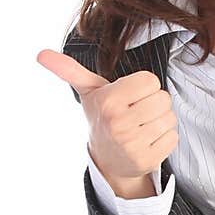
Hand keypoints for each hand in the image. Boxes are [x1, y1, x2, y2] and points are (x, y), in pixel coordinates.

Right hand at [37, 50, 178, 186]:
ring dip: (161, 121)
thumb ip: (69, 70)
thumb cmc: (102, 116)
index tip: (129, 97)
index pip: (151, 80)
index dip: (143, 87)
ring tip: (142, 126)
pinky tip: (148, 141)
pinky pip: (173, 138)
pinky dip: (165, 139)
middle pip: (163, 98)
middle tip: (137, 112)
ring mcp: (133, 144)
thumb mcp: (88, 91)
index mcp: (108, 101)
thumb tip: (41, 53)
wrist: (107, 160)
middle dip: (153, 103)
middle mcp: (119, 123)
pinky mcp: (147, 160)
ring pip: (170, 118)